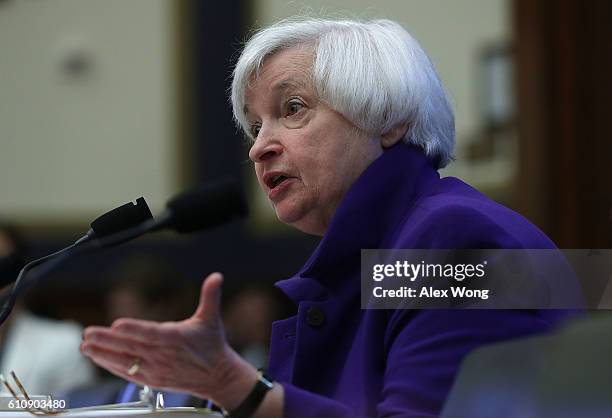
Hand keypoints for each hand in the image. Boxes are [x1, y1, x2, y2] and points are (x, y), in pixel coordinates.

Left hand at [80, 272, 257, 408]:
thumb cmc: (212, 345)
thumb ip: (210, 296)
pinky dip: (111, 366)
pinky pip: (127, 373)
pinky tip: (98, 357)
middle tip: (88, 333)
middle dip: (108, 340)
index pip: (152, 333)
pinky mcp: (152, 380)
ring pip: (125, 362)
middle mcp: (163, 355)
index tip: (116, 324)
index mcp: (176, 338)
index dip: (134, 329)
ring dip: (103, 354)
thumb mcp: (211, 318)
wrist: (217, 377)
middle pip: (132, 347)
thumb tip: (216, 276)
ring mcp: (156, 370)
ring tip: (86, 346)